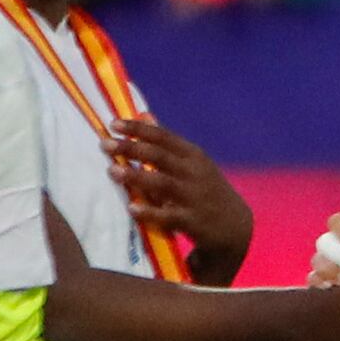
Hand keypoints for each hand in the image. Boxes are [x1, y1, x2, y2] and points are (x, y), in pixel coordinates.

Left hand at [109, 117, 256, 280]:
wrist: (234, 226)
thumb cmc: (205, 189)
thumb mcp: (193, 162)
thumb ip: (166, 142)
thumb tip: (143, 115)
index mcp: (194, 156)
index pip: (164, 137)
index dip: (139, 129)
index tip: (113, 124)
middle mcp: (195, 173)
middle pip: (160, 157)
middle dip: (132, 149)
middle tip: (105, 143)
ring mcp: (194, 197)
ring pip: (163, 183)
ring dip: (137, 176)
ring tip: (112, 171)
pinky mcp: (192, 221)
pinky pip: (168, 216)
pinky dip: (151, 212)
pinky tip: (132, 208)